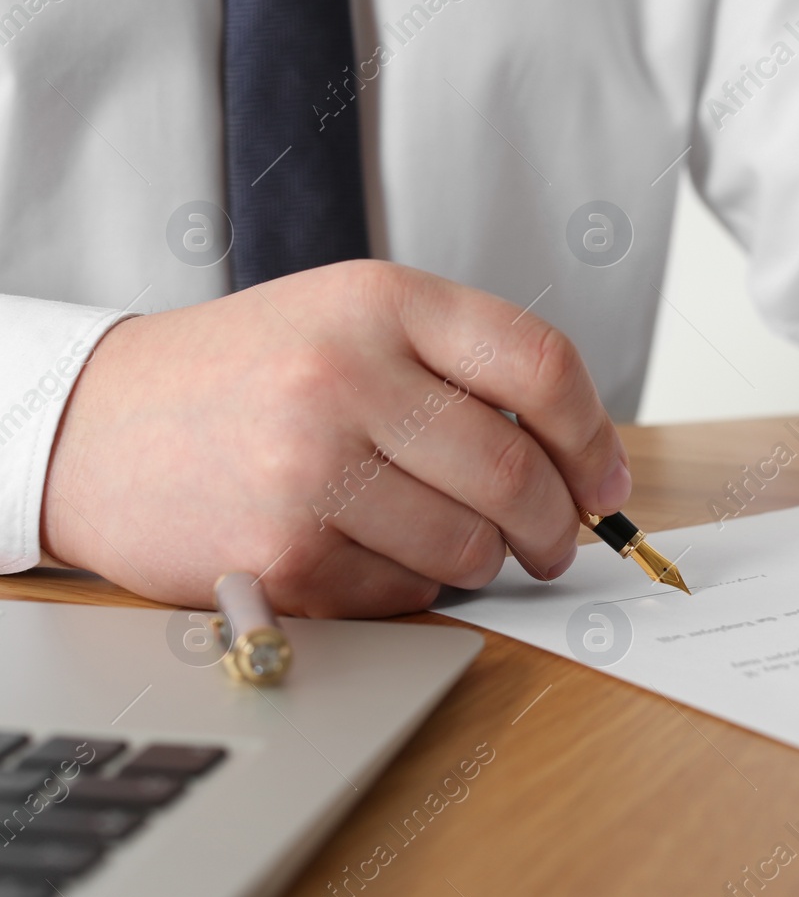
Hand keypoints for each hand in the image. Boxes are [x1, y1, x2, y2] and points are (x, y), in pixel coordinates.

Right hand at [42, 261, 630, 616]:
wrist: (93, 425)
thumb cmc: (247, 376)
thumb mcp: (351, 322)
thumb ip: (463, 371)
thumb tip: (582, 464)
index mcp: (382, 302)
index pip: (541, 365)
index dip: (594, 437)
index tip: (606, 482)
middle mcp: (348, 375)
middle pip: (517, 472)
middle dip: (553, 525)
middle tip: (552, 542)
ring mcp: (311, 466)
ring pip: (470, 547)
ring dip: (481, 561)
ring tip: (452, 544)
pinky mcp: (281, 552)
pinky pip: (405, 594)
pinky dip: (410, 588)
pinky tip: (369, 554)